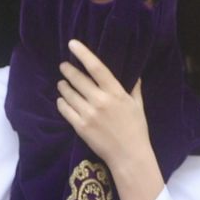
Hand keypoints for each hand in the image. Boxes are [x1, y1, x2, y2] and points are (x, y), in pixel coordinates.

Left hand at [58, 40, 150, 172]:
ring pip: (68, 94)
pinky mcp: (80, 127)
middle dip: (68, 70)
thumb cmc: (136, 129)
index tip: (72, 44)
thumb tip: (135, 75)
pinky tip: (62, 100)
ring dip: (63, 86)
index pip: (96, 67)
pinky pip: (65, 110)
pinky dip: (61, 103)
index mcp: (116, 92)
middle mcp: (100, 101)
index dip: (83, 53)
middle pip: (77, 79)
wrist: (129, 156)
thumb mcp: (138, 106)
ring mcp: (88, 114)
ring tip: (62, 83)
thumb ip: (134, 88)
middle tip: (63, 66)